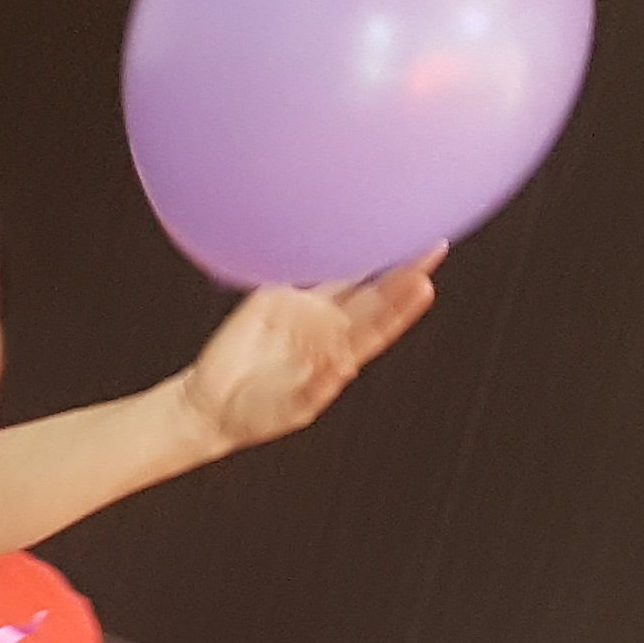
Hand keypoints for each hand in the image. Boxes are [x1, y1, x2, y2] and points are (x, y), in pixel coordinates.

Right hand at [175, 252, 441, 451]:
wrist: (212, 405)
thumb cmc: (257, 415)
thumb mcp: (290, 410)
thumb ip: (317, 388)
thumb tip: (344, 367)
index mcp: (342, 354)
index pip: (382, 325)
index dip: (404, 305)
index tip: (425, 283)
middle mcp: (330, 327)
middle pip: (374, 294)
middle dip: (403, 270)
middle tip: (431, 245)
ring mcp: (304, 309)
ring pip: (344, 275)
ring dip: (368, 254)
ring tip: (392, 227)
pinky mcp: (274, 296)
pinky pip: (301, 268)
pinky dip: (317, 250)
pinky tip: (337, 229)